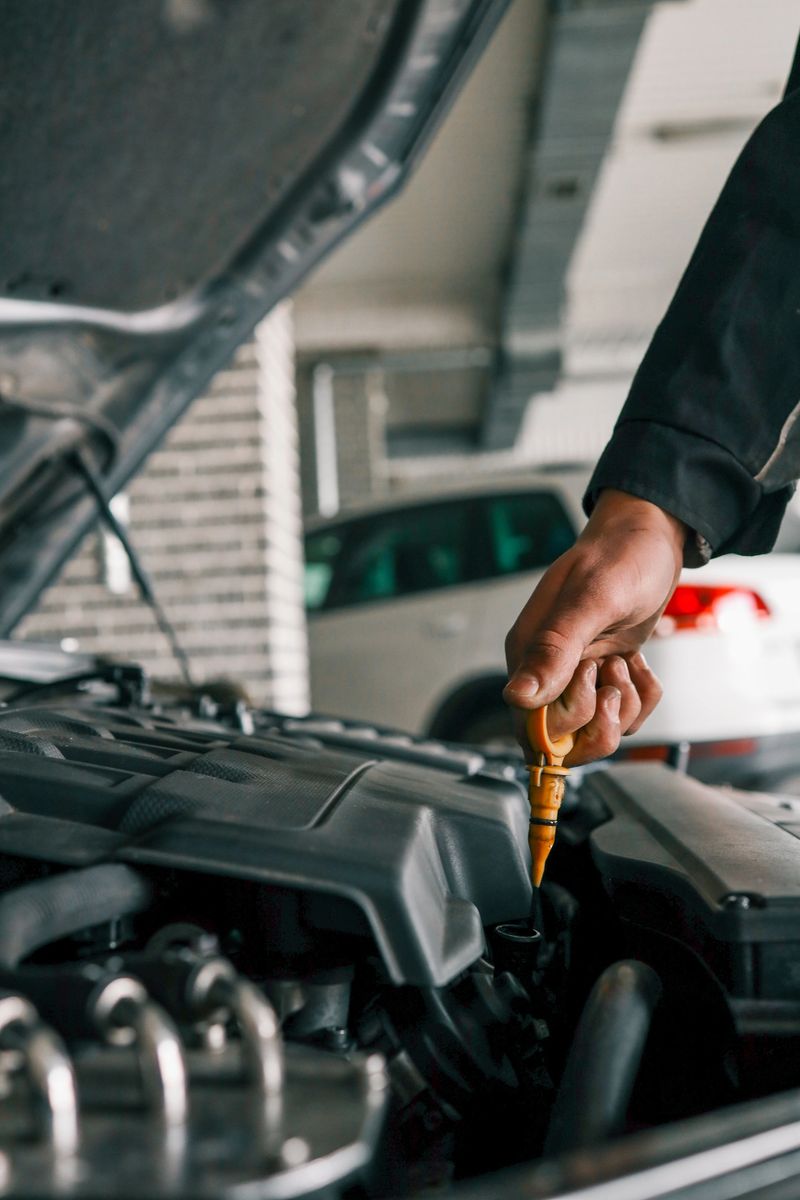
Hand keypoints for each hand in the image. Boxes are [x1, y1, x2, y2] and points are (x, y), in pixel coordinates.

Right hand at [503, 489, 686, 764]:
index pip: (530, 727)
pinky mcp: (605, 676)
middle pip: (565, 739)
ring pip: (599, 730)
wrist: (650, 539)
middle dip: (601, 716)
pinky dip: (642, 696)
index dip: (566, 724)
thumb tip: (517, 697)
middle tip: (613, 668)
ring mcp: (577, 677)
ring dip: (625, 704)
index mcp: (527, 654)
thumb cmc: (620, 557)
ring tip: (625, 660)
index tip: (594, 687)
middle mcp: (547, 671)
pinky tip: (639, 662)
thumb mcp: (592, 600)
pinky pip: (624, 715)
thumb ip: (554, 650)